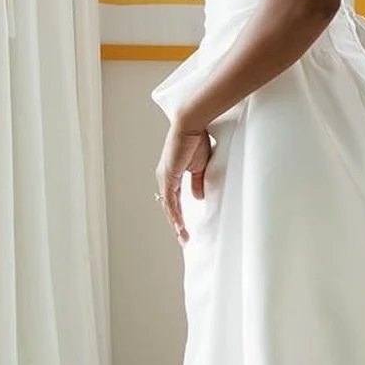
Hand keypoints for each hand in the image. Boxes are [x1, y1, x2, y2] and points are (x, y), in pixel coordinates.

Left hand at [155, 124, 213, 243]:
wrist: (192, 125)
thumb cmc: (197, 140)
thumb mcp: (200, 167)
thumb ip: (197, 183)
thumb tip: (197, 198)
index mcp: (171, 175)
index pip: (174, 200)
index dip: (179, 215)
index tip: (185, 229)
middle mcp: (164, 178)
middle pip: (169, 207)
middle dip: (176, 224)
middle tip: (183, 239)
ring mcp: (164, 178)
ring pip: (168, 207)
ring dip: (175, 224)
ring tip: (183, 237)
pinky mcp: (167, 177)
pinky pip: (170, 201)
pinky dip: (174, 215)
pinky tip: (178, 226)